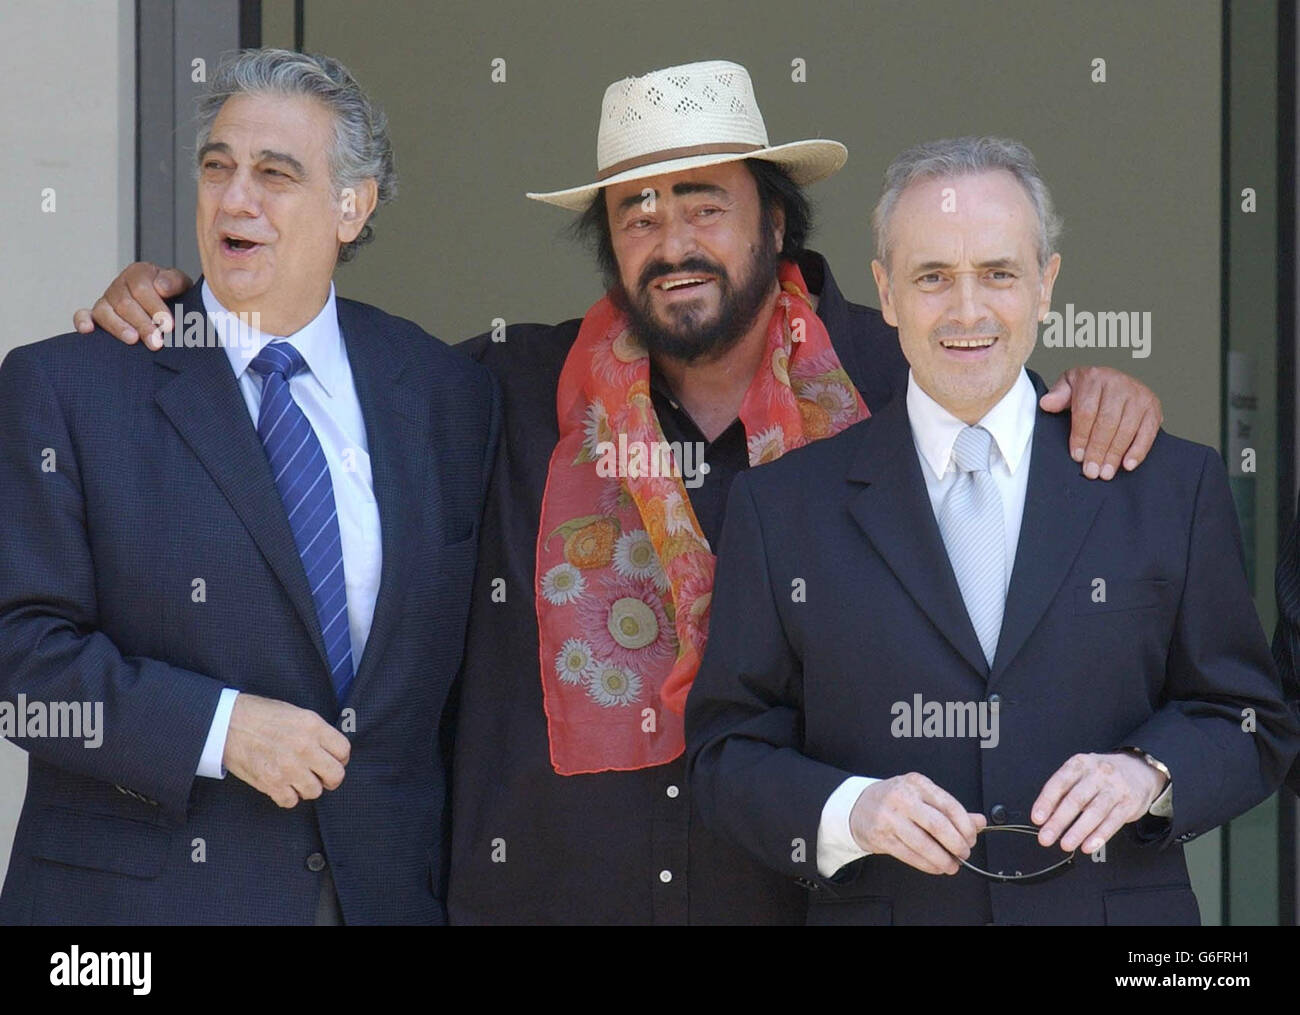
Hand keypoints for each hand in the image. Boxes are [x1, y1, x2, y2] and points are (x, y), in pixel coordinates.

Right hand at [72, 262, 192, 348]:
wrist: (169, 305)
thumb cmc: (173, 296)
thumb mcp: (180, 285)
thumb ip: (174, 282)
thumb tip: (161, 287)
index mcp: (139, 273)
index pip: (141, 287)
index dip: (154, 307)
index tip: (168, 325)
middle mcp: (120, 285)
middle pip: (124, 303)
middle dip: (142, 324)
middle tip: (156, 341)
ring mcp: (106, 300)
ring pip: (105, 311)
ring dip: (119, 327)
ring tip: (133, 340)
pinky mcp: (96, 314)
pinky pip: (83, 315)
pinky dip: (82, 321)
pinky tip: (89, 330)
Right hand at [221, 693, 350, 807]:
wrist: (228, 723)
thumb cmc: (261, 715)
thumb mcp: (297, 714)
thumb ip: (317, 732)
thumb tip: (331, 751)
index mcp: (313, 727)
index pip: (344, 751)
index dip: (340, 758)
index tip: (332, 760)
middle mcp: (305, 748)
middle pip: (336, 775)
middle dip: (330, 777)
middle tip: (320, 775)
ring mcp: (288, 767)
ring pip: (315, 791)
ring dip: (307, 787)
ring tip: (297, 778)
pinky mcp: (271, 783)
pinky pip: (291, 801)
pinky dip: (287, 796)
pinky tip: (282, 785)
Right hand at [849, 772, 986, 874]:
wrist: (858, 806)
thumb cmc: (894, 800)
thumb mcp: (922, 796)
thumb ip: (951, 809)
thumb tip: (979, 822)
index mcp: (917, 784)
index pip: (949, 805)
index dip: (965, 826)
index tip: (972, 838)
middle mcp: (902, 798)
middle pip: (938, 825)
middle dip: (956, 844)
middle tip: (964, 853)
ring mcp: (890, 818)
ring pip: (924, 844)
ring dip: (943, 859)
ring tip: (951, 865)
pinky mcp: (881, 837)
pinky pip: (910, 855)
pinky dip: (927, 865)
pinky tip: (935, 866)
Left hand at [1032, 751, 1167, 854]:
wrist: (1140, 770)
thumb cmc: (1102, 775)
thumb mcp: (1081, 774)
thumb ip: (1064, 791)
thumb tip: (1046, 815)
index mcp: (1080, 764)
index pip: (1059, 783)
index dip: (1046, 802)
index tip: (1037, 819)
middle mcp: (1098, 774)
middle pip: (1075, 800)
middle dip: (1058, 821)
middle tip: (1046, 837)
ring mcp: (1115, 789)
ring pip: (1094, 812)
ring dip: (1078, 831)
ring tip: (1065, 844)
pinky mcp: (1129, 804)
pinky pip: (1112, 822)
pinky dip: (1099, 836)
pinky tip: (1088, 846)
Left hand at [1039, 366, 1161, 479]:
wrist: (1114, 380)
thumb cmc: (1088, 388)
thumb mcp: (1069, 385)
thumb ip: (1058, 396)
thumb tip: (1046, 404)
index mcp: (1094, 378)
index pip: (1086, 411)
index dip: (1081, 436)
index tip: (1077, 456)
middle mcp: (1119, 384)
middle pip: (1107, 422)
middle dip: (1098, 450)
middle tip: (1091, 472)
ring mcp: (1139, 395)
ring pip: (1127, 429)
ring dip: (1115, 454)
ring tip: (1106, 473)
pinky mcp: (1153, 407)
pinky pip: (1148, 432)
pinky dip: (1138, 450)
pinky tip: (1128, 465)